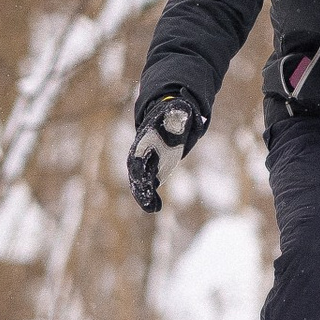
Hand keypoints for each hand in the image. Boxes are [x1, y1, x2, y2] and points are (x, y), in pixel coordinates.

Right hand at [128, 89, 206, 215]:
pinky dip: (150, 197)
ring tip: (152, 209)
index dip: (138, 168)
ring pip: (140, 183)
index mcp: (144, 140)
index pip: (137, 156)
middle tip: (146, 200)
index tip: (141, 179)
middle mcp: (140, 154)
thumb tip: (183, 110)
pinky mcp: (153, 171)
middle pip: (136, 173)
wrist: (168, 119)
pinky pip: (148, 186)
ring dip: (144, 196)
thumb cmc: (173, 114)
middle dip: (140, 187)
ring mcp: (146, 164)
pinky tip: (156, 208)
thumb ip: (179, 113)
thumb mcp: (178, 112)